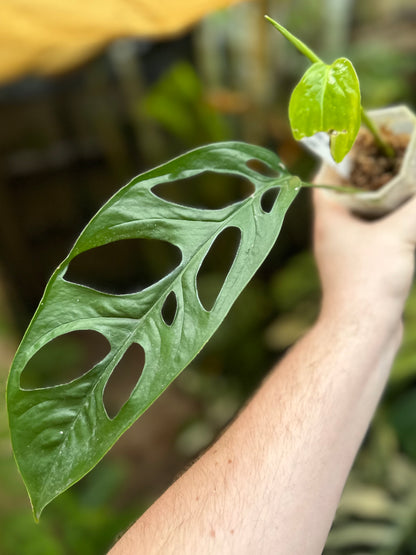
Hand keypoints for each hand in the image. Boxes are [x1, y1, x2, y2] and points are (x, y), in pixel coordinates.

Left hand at [313, 165, 415, 327]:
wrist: (362, 330)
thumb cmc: (370, 281)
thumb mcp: (399, 235)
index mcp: (330, 217)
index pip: (328, 175)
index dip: (343, 154)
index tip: (363, 139)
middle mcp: (334, 230)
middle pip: (349, 192)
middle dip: (371, 173)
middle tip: (392, 157)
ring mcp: (347, 249)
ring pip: (365, 213)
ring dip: (383, 197)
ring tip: (404, 180)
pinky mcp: (362, 265)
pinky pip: (376, 233)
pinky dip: (391, 220)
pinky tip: (408, 215)